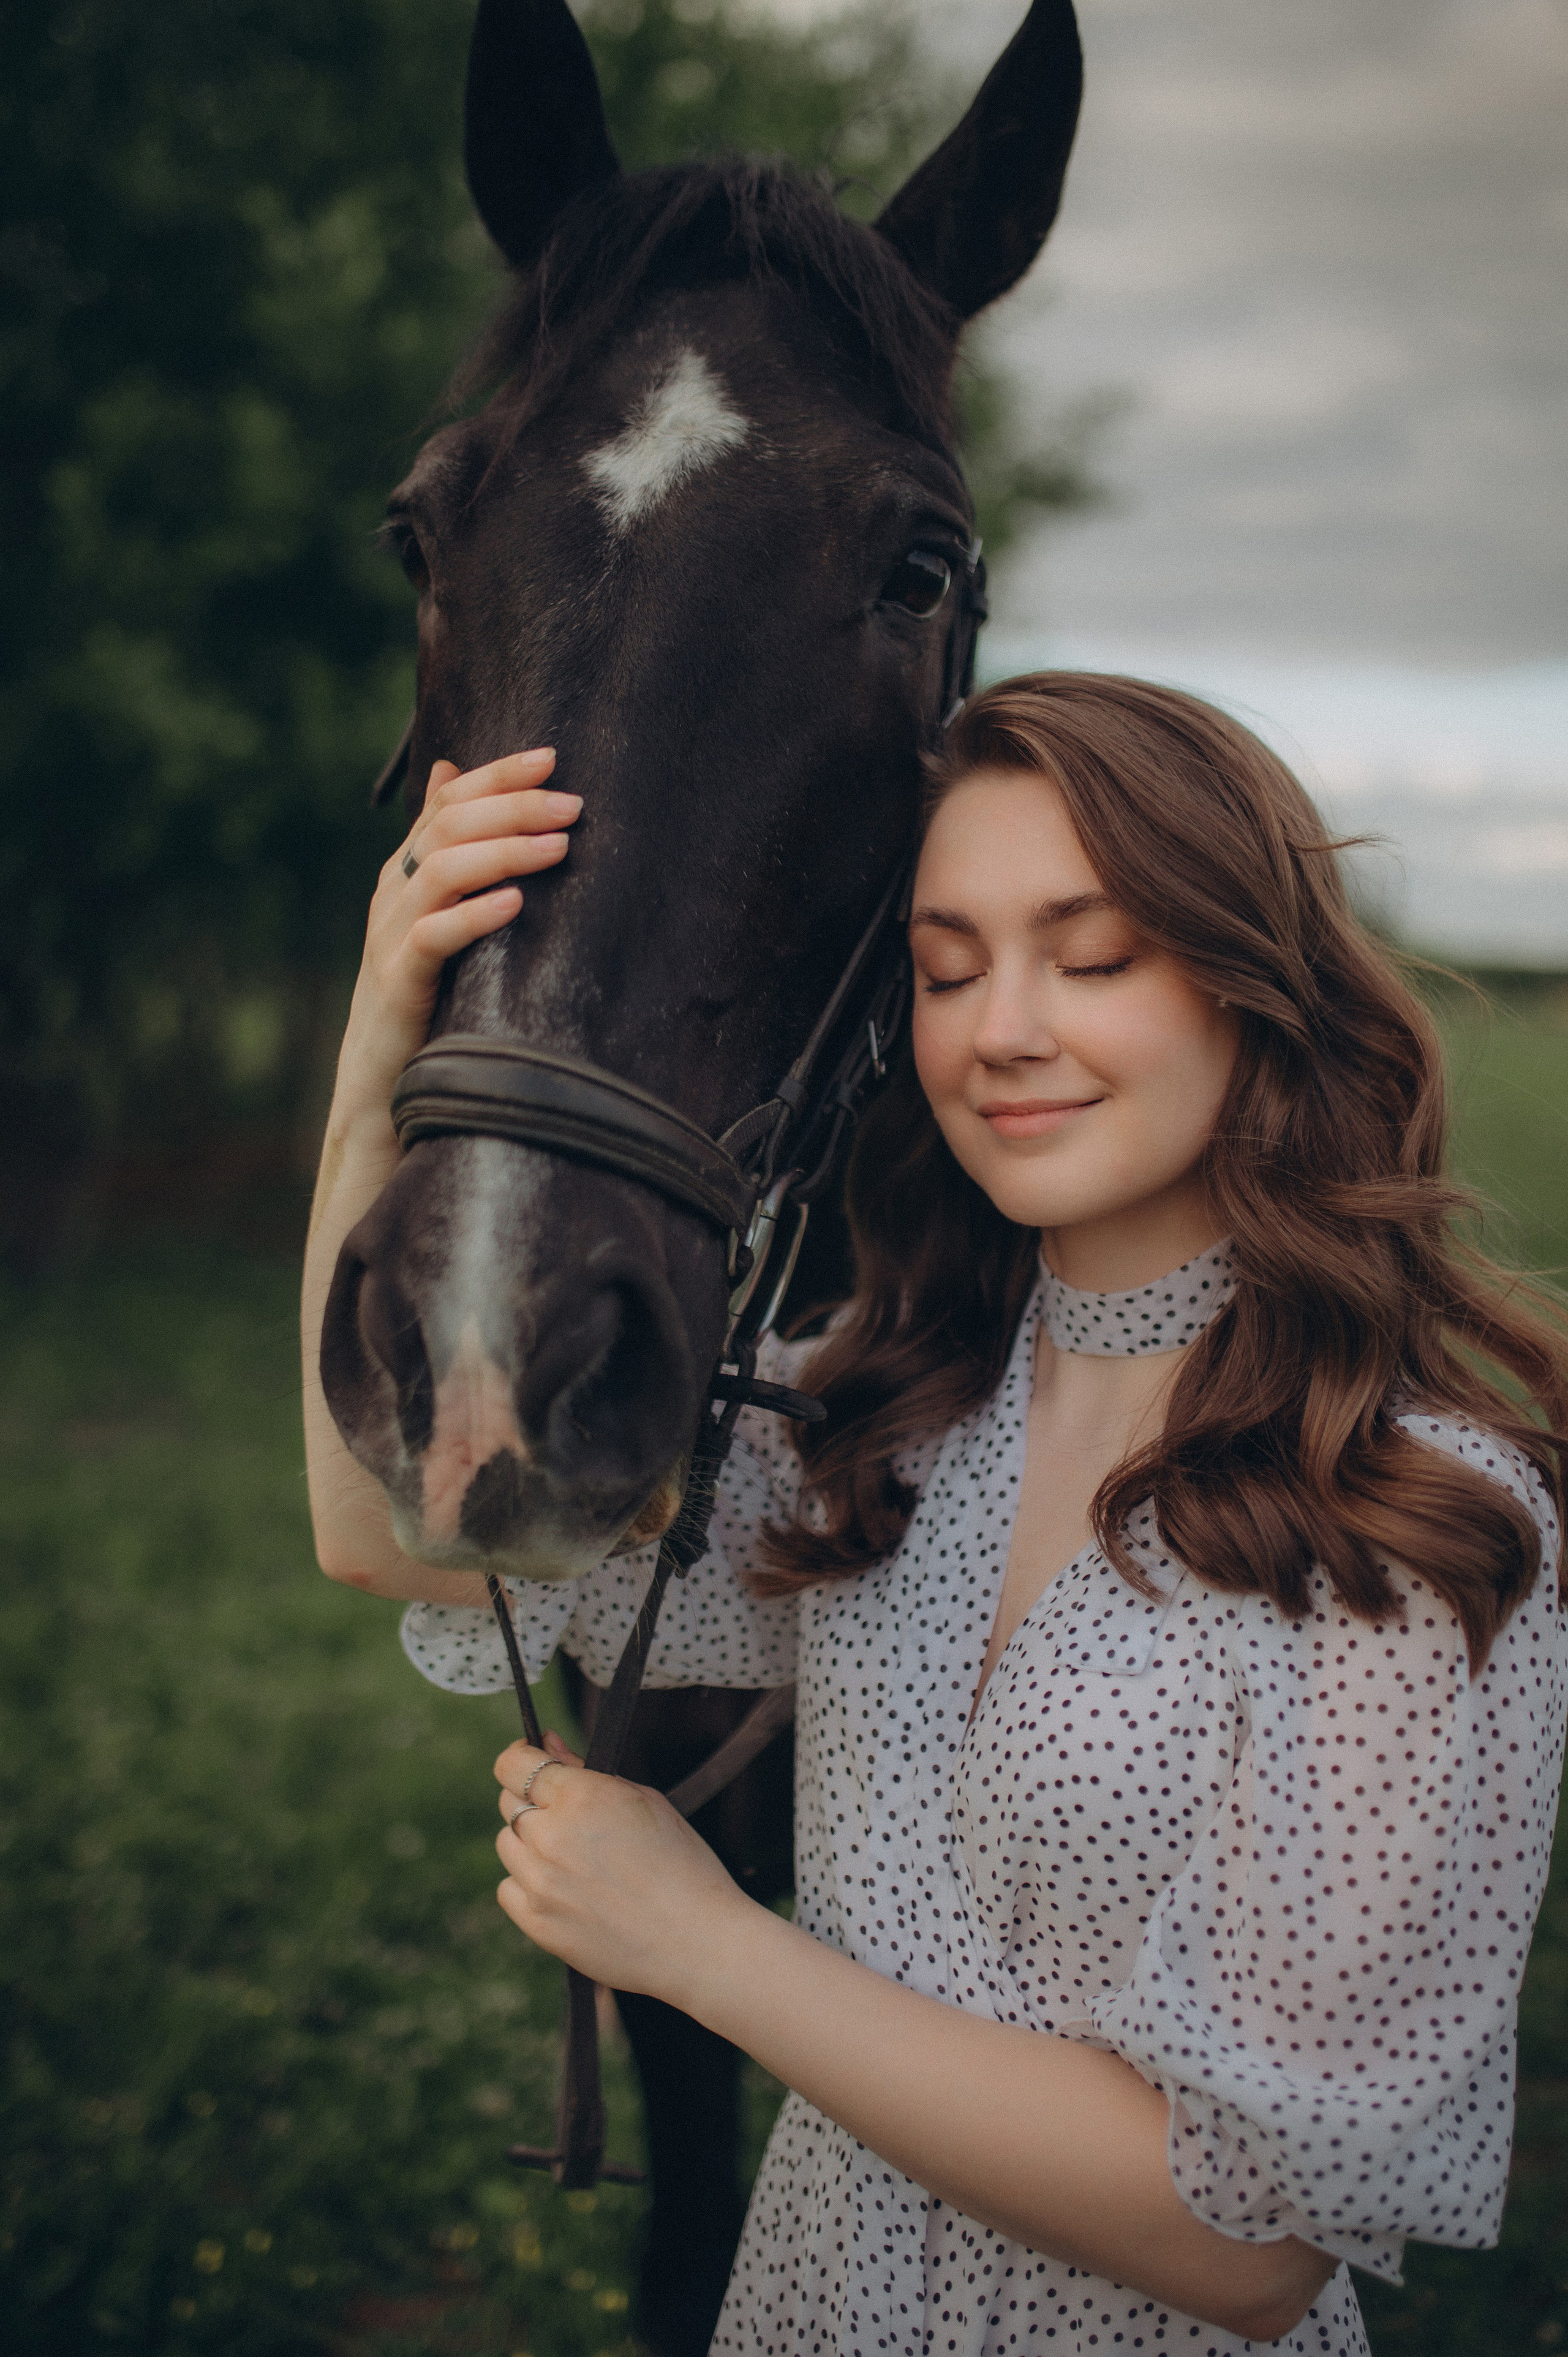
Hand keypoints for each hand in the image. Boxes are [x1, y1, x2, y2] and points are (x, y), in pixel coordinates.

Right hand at [332, 748, 580, 1133]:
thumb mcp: (436, 914)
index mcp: (406, 873)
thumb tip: (449, 770)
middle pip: (449, 826)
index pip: (448, 802)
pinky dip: (476, 915)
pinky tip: (516, 902)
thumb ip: (446, 849)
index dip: (496, 774)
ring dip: (505, 851)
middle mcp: (394, 894)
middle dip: (513, 806)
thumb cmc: (424, 996)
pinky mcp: (399, 983)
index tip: (551, 757)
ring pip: (442, 871)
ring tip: (559, 846)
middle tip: (571, 804)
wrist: (380, 1081)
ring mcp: (391, 936)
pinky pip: (434, 937)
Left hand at [493, 1734, 748, 2000]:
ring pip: (507, 1845)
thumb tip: (546, 1743)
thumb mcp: (644, 1801)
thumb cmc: (682, 1864)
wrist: (697, 1941)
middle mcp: (551, 1836)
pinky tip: (565, 1888)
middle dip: (533, 1799)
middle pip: (508, 1802)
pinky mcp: (536, 1923)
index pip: (513, 1764)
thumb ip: (586, 1770)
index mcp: (580, 1796)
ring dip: (531, 1842)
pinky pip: (509, 1888)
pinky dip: (529, 1883)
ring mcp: (540, 1883)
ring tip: (574, 1856)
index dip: (521, 1757)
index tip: (531, 1760)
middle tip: (570, 1815)